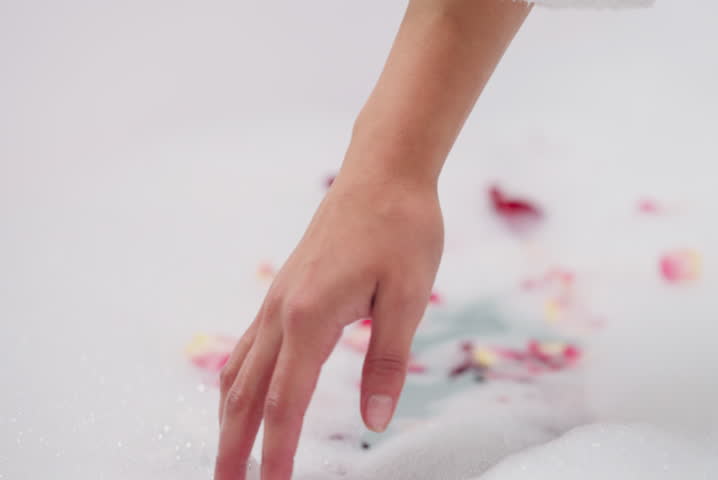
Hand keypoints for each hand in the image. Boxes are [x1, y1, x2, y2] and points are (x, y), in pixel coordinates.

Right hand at [214, 174, 443, 478]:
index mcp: (310, 316)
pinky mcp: (284, 290)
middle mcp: (281, 310)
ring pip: (239, 370)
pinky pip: (248, 346)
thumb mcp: (408, 297)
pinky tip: (242, 396)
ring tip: (228, 455)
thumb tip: (376, 421)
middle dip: (234, 446)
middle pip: (245, 393)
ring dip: (229, 417)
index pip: (285, 403)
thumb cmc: (402, 228)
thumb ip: (386, 361)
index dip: (276, 452)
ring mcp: (277, 298)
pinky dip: (237, 383)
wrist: (384, 172)